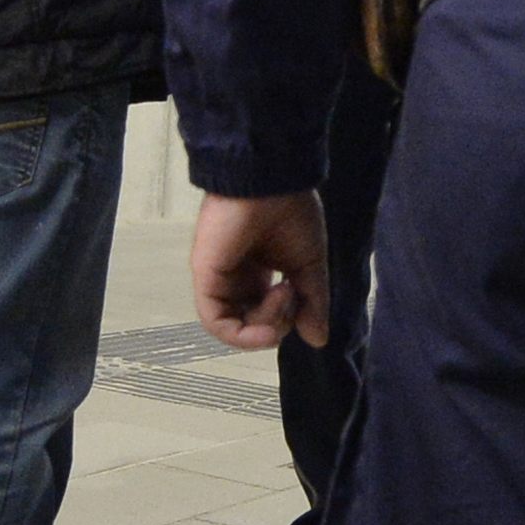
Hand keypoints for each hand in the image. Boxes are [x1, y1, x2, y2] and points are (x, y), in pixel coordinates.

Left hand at [190, 190, 329, 350]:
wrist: (272, 183)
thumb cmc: (291, 212)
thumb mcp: (310, 265)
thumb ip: (312, 303)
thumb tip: (318, 340)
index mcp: (258, 271)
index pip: (266, 312)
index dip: (287, 317)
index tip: (302, 296)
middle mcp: (236, 278)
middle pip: (251, 323)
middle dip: (279, 322)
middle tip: (293, 293)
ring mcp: (219, 279)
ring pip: (234, 327)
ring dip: (265, 328)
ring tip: (283, 298)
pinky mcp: (206, 279)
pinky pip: (216, 323)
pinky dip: (242, 336)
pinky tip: (268, 327)